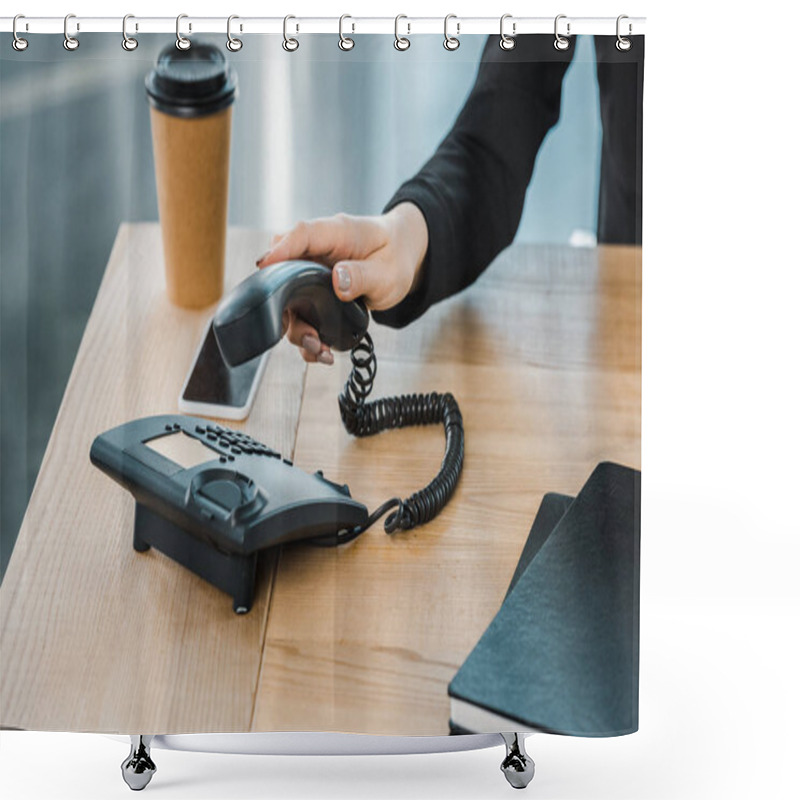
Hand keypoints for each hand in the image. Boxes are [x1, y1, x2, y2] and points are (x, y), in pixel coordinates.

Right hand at [256, 203, 427, 363]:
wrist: (402, 258)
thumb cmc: (395, 257)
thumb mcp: (388, 271)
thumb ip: (363, 276)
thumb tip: (338, 279)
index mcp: (337, 234)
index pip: (303, 235)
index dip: (280, 249)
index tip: (264, 267)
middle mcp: (318, 252)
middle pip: (284, 270)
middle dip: (285, 304)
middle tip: (305, 332)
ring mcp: (312, 272)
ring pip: (289, 298)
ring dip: (298, 327)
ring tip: (317, 347)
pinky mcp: (313, 290)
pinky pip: (300, 311)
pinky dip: (307, 333)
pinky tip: (320, 349)